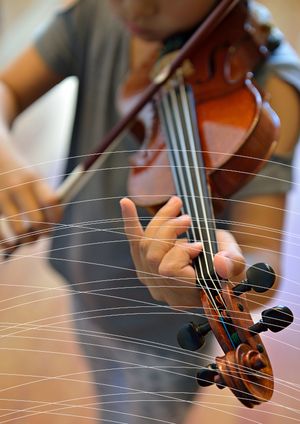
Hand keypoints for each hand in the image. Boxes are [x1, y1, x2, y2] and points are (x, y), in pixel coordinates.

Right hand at [0, 139, 61, 250]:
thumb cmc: (18, 175)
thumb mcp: (33, 179)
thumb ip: (44, 199)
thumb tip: (49, 229)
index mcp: (34, 180)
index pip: (52, 201)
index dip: (56, 217)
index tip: (54, 224)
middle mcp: (18, 187)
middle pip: (38, 220)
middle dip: (42, 232)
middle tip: (40, 235)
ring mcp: (1, 196)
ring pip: (20, 231)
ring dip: (27, 240)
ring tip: (28, 240)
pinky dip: (5, 243)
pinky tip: (9, 244)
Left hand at [121, 196, 244, 307]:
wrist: (218, 272)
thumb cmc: (228, 267)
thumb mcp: (237, 264)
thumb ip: (232, 264)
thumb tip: (221, 262)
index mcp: (185, 295)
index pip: (168, 270)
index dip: (181, 252)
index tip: (199, 245)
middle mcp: (163, 291)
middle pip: (152, 255)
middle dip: (169, 231)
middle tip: (188, 219)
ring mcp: (150, 279)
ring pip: (143, 245)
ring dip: (160, 221)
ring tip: (178, 206)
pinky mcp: (144, 264)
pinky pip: (134, 241)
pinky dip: (130, 221)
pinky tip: (126, 203)